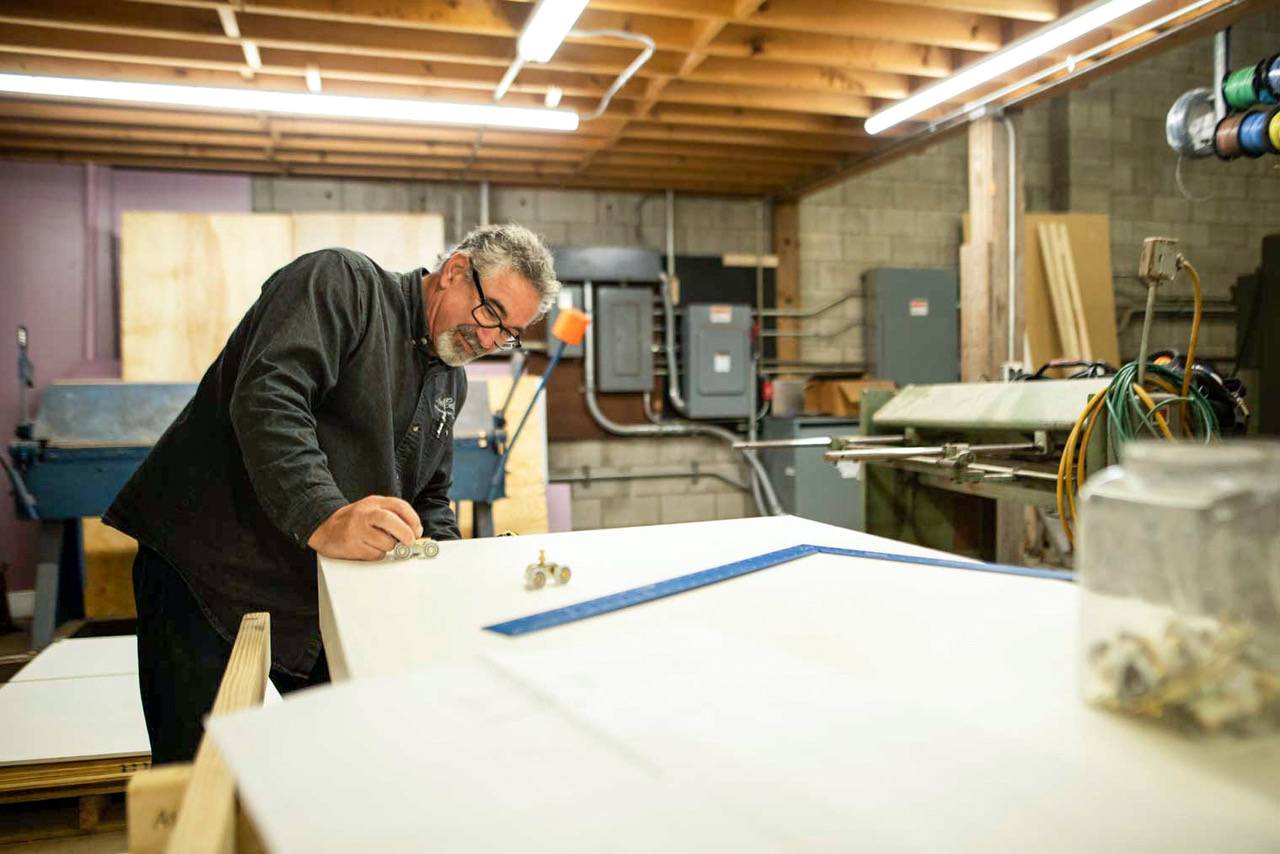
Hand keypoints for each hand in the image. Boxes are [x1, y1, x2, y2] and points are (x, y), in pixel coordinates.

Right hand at [308, 496, 422, 560]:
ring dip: (389, 547)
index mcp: (374, 502)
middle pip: (391, 521)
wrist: (325, 528)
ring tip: (381, 544)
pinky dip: (378, 555)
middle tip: (409, 541)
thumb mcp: (373, 509)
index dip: (413, 519)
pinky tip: (369, 548)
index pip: (399, 506)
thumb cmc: (354, 520)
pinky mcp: (351, 546)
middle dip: (405, 534)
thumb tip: (415, 531)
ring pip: (385, 542)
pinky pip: (374, 554)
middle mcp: (365, 513)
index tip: (417, 530)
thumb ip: (393, 515)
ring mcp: (356, 529)